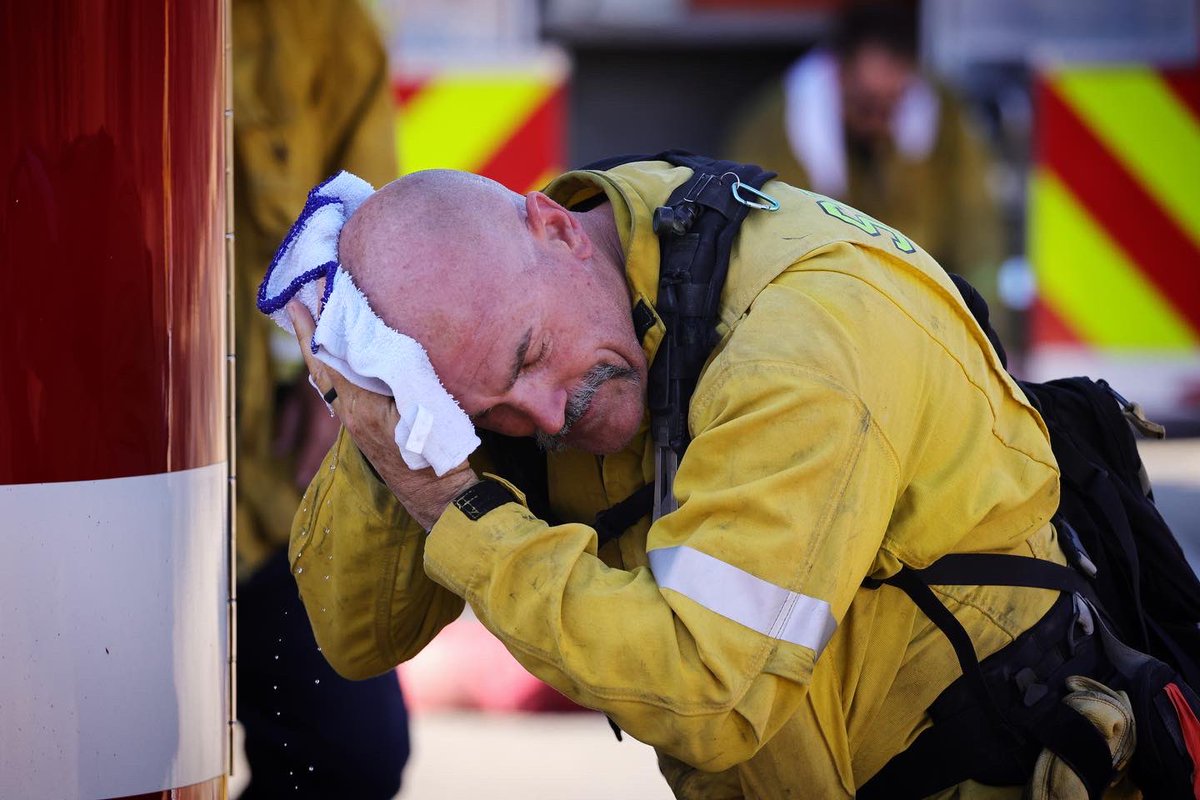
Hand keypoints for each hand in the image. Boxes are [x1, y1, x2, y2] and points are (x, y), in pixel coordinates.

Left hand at [286, 301, 478, 528]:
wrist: (435, 496)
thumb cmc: (433, 454)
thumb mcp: (421, 408)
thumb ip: (399, 376)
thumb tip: (376, 345)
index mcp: (358, 406)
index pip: (326, 360)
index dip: (312, 330)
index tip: (300, 302)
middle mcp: (349, 414)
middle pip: (320, 367)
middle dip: (310, 334)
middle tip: (303, 302)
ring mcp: (355, 423)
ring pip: (329, 378)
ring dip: (322, 348)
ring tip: (320, 320)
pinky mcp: (365, 427)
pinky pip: (342, 388)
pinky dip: (336, 365)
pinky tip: (344, 355)